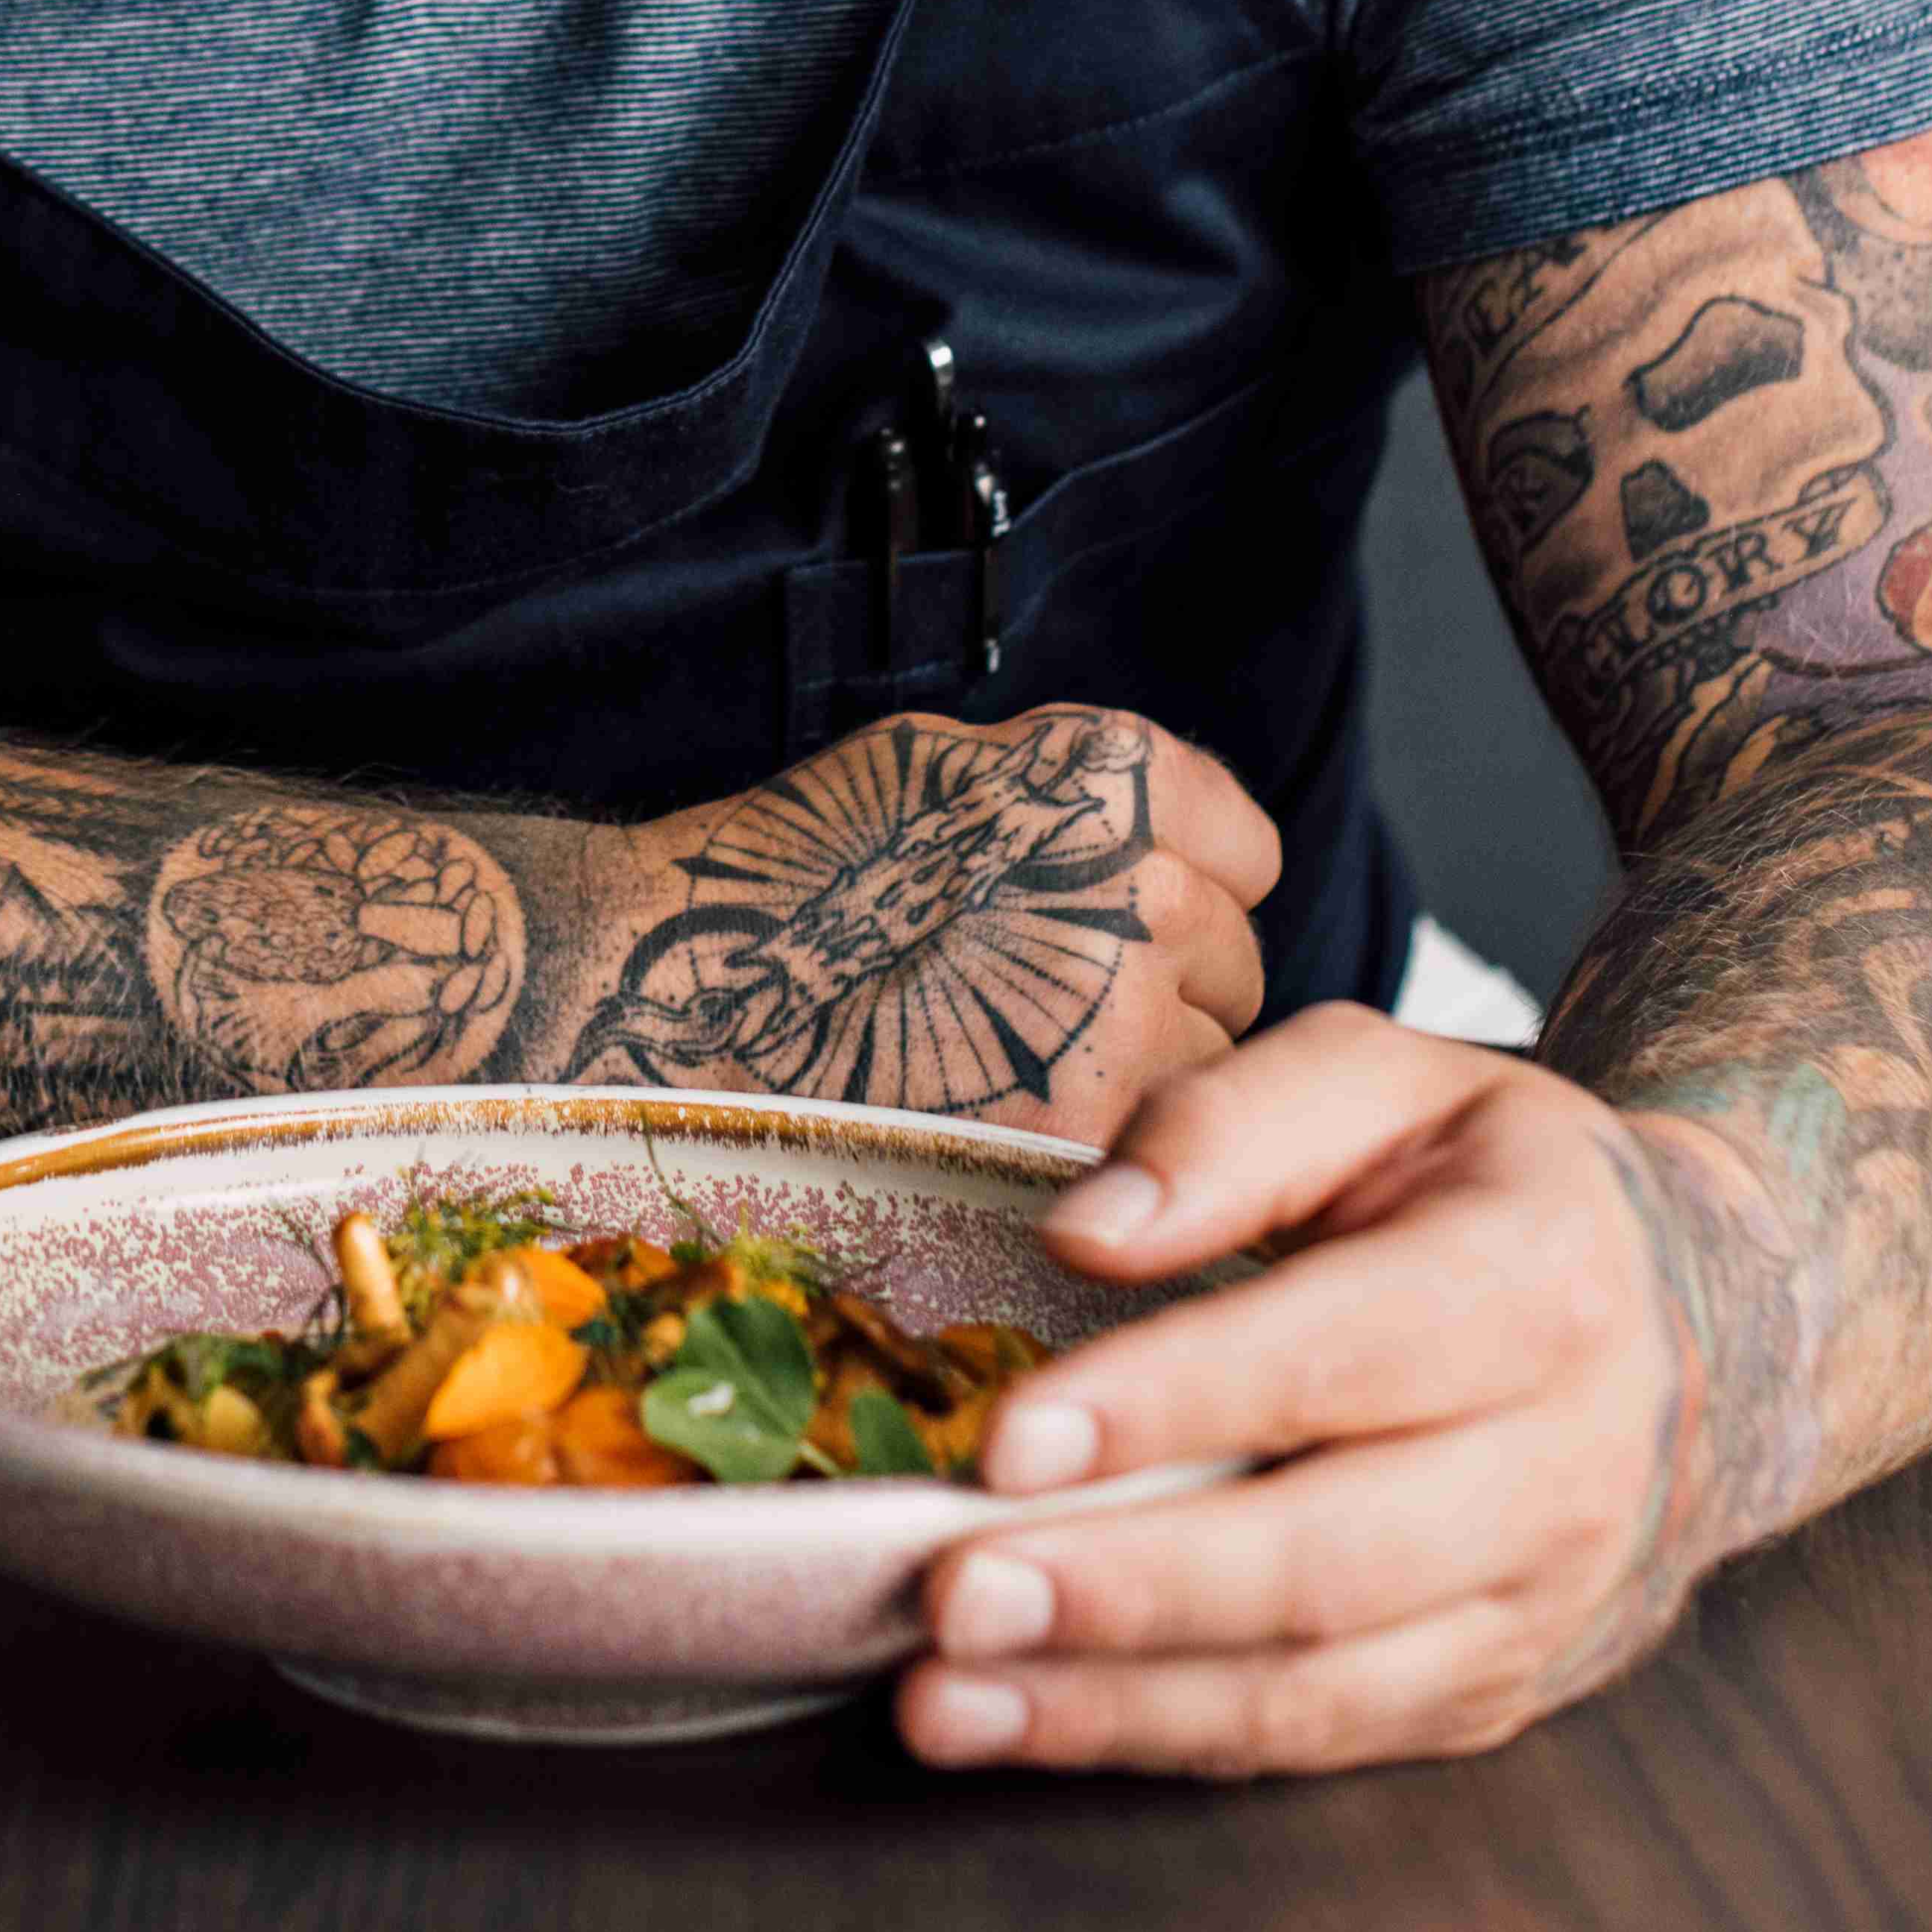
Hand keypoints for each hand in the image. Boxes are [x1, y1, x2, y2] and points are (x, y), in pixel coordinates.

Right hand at [566, 704, 1276, 1140]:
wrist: (685, 993)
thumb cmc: (796, 878)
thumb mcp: (943, 768)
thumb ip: (1068, 798)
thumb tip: (1162, 846)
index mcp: (1103, 780)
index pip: (1246, 854)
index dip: (1183, 899)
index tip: (1115, 927)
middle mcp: (1133, 883)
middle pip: (1234, 969)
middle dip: (1163, 1001)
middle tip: (1039, 1018)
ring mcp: (1120, 1015)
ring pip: (1209, 1075)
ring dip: (1142, 1091)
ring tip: (1011, 1082)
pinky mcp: (1087, 1133)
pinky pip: (1158, 1159)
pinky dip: (1105, 1163)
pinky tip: (1010, 1136)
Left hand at [898, 1005, 1713, 1777]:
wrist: (1703, 1325)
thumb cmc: (1496, 1180)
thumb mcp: (1386, 1080)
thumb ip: (1230, 1128)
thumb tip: (1084, 1232)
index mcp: (1541, 1281)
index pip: (1341, 1356)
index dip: (1173, 1403)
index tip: (1011, 1439)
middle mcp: (1559, 1467)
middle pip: (1328, 1559)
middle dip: (1129, 1587)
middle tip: (953, 1592)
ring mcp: (1533, 1605)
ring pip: (1317, 1687)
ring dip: (1118, 1702)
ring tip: (944, 1696)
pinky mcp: (1489, 1693)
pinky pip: (1322, 1738)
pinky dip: (1166, 1740)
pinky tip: (1027, 1722)